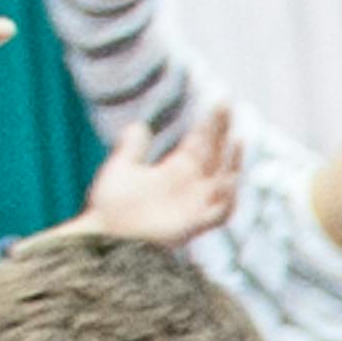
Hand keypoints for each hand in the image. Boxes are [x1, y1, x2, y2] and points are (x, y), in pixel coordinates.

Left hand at [67, 108, 245, 250]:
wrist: (104, 236)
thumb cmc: (110, 207)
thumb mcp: (121, 169)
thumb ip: (132, 148)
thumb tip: (139, 125)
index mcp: (175, 171)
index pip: (200, 143)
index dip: (211, 124)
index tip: (220, 103)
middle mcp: (189, 186)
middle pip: (214, 155)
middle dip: (221, 131)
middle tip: (227, 105)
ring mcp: (194, 205)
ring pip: (224, 181)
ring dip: (233, 162)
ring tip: (237, 140)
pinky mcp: (193, 225)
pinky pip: (221, 212)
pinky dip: (229, 198)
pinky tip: (231, 180)